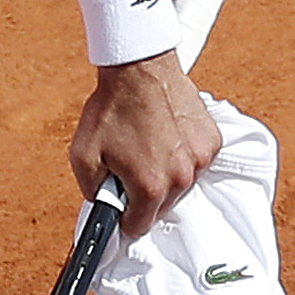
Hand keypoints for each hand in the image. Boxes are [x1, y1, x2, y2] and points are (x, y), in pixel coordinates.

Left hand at [70, 53, 217, 235]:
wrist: (139, 69)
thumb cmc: (112, 109)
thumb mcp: (83, 155)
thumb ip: (92, 191)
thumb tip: (103, 206)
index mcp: (150, 187)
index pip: (139, 226)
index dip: (124, 217)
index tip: (120, 204)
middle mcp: (181, 178)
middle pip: (162, 208)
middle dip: (144, 195)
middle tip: (130, 167)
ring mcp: (200, 160)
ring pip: (181, 186)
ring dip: (166, 176)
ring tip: (148, 147)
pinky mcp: (212, 142)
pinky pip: (196, 162)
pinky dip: (183, 156)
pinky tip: (167, 136)